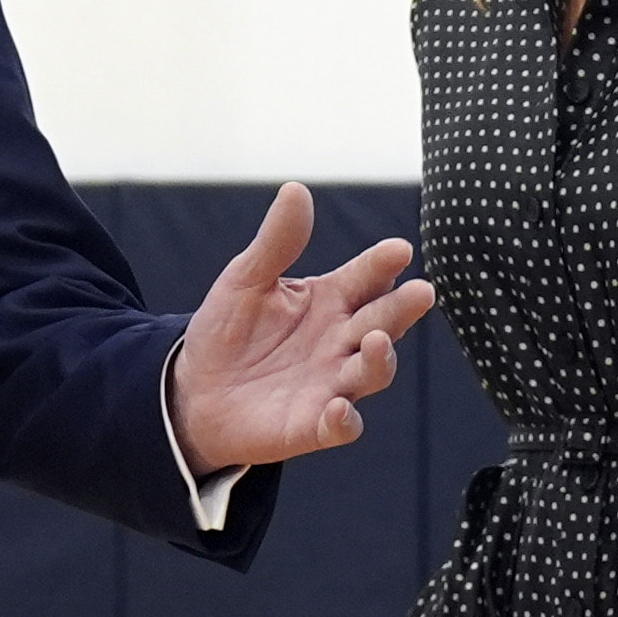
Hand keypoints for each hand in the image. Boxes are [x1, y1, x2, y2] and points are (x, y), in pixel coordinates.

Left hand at [168, 181, 438, 476]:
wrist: (196, 392)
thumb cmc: (229, 332)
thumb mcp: (245, 280)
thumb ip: (276, 243)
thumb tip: (296, 189)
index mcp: (331, 300)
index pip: (366, 277)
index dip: (383, 264)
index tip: (399, 249)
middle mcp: (341, 341)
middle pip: (382, 322)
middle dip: (403, 308)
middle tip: (422, 292)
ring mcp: (332, 384)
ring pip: (373, 372)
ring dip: (380, 359)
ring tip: (376, 342)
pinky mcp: (314, 425)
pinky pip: (341, 426)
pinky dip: (345, 420)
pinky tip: (339, 407)